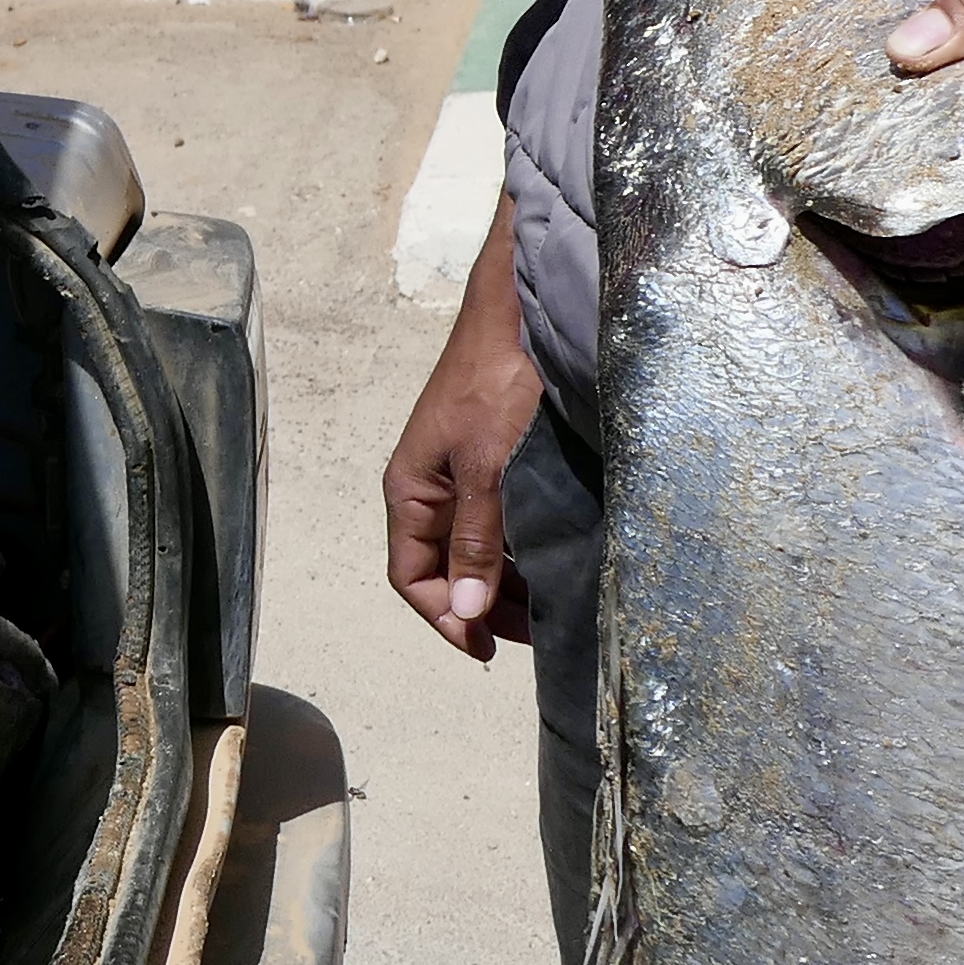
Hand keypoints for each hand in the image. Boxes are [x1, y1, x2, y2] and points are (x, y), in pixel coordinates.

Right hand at [382, 263, 543, 661]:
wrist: (521, 317)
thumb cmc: (495, 384)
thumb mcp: (487, 467)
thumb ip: (476, 540)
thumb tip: (465, 609)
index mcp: (410, 491)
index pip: (412, 576)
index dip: (445, 617)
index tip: (489, 648)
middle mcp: (431, 491)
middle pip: (444, 570)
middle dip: (482, 607)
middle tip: (534, 635)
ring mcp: (464, 479)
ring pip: (476, 552)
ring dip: (506, 585)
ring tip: (549, 609)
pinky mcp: (496, 467)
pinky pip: (500, 527)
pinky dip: (522, 555)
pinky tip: (552, 567)